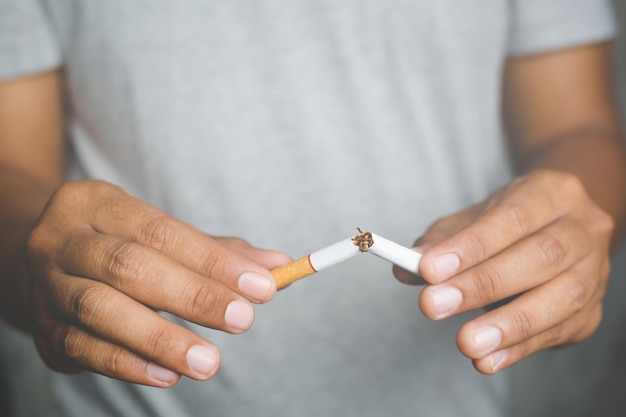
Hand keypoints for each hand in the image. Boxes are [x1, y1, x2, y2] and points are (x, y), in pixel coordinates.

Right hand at [25, 180, 289, 386]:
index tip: (262, 286)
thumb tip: (280, 266)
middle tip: (243, 320)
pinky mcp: (42, 330)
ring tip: (209, 363)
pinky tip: (168, 375)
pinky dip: (128, 363)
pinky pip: (82, 348)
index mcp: (96, 203)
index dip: (214, 261)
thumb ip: (220, 251)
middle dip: (192, 295)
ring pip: (100, 310)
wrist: (46, 258)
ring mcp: (45, 286)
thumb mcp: (161, 234)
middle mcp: (62, 240)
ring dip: (160, 338)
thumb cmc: (120, 242)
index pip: (162, 232)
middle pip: (129, 266)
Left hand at [394, 170, 613, 373]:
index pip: (512, 218)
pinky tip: (487, 359)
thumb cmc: (510, 222)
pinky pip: (560, 332)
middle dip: (482, 285)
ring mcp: (594, 271)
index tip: (429, 270)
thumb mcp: (473, 218)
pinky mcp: (593, 312)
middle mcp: (582, 228)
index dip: (471, 246)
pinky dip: (520, 349)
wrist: (561, 226)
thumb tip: (406, 268)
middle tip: (434, 306)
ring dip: (508, 325)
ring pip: (561, 298)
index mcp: (551, 192)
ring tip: (466, 343)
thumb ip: (440, 241)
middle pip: (540, 256)